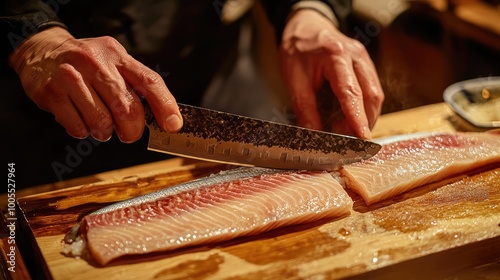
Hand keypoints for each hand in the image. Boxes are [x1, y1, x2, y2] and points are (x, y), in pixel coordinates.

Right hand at [9, 27, 182, 142]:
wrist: (41, 51)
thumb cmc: (87, 64)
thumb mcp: (114, 62)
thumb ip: (136, 85)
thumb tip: (165, 117)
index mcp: (117, 56)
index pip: (149, 81)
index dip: (165, 106)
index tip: (173, 125)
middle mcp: (95, 63)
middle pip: (126, 107)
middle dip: (132, 130)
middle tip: (128, 134)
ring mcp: (71, 77)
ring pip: (102, 121)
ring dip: (105, 133)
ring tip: (101, 126)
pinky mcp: (52, 92)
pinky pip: (78, 127)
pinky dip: (84, 132)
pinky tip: (81, 120)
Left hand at [280, 9, 383, 138]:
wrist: (305, 26)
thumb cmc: (297, 49)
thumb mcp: (294, 80)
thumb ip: (305, 108)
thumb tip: (312, 134)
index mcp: (336, 56)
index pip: (351, 92)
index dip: (357, 118)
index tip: (362, 137)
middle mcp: (356, 56)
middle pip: (371, 95)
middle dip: (363, 121)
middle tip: (347, 140)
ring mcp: (364, 59)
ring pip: (375, 94)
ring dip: (365, 116)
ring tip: (345, 130)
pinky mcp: (365, 64)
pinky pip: (372, 89)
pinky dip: (364, 107)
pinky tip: (351, 118)